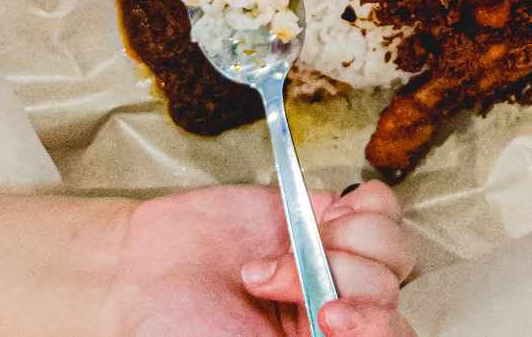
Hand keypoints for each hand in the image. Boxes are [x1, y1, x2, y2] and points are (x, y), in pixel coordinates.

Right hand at [105, 181, 417, 336]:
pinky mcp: (326, 216)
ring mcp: (336, 262)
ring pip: (391, 247)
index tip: (329, 319)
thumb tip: (345, 329)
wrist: (140, 274)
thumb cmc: (180, 329)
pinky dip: (360, 209)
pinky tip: (323, 220)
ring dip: (341, 245)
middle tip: (272, 283)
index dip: (374, 327)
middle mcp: (340, 310)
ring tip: (282, 253)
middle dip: (334, 280)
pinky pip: (378, 206)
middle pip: (389, 289)